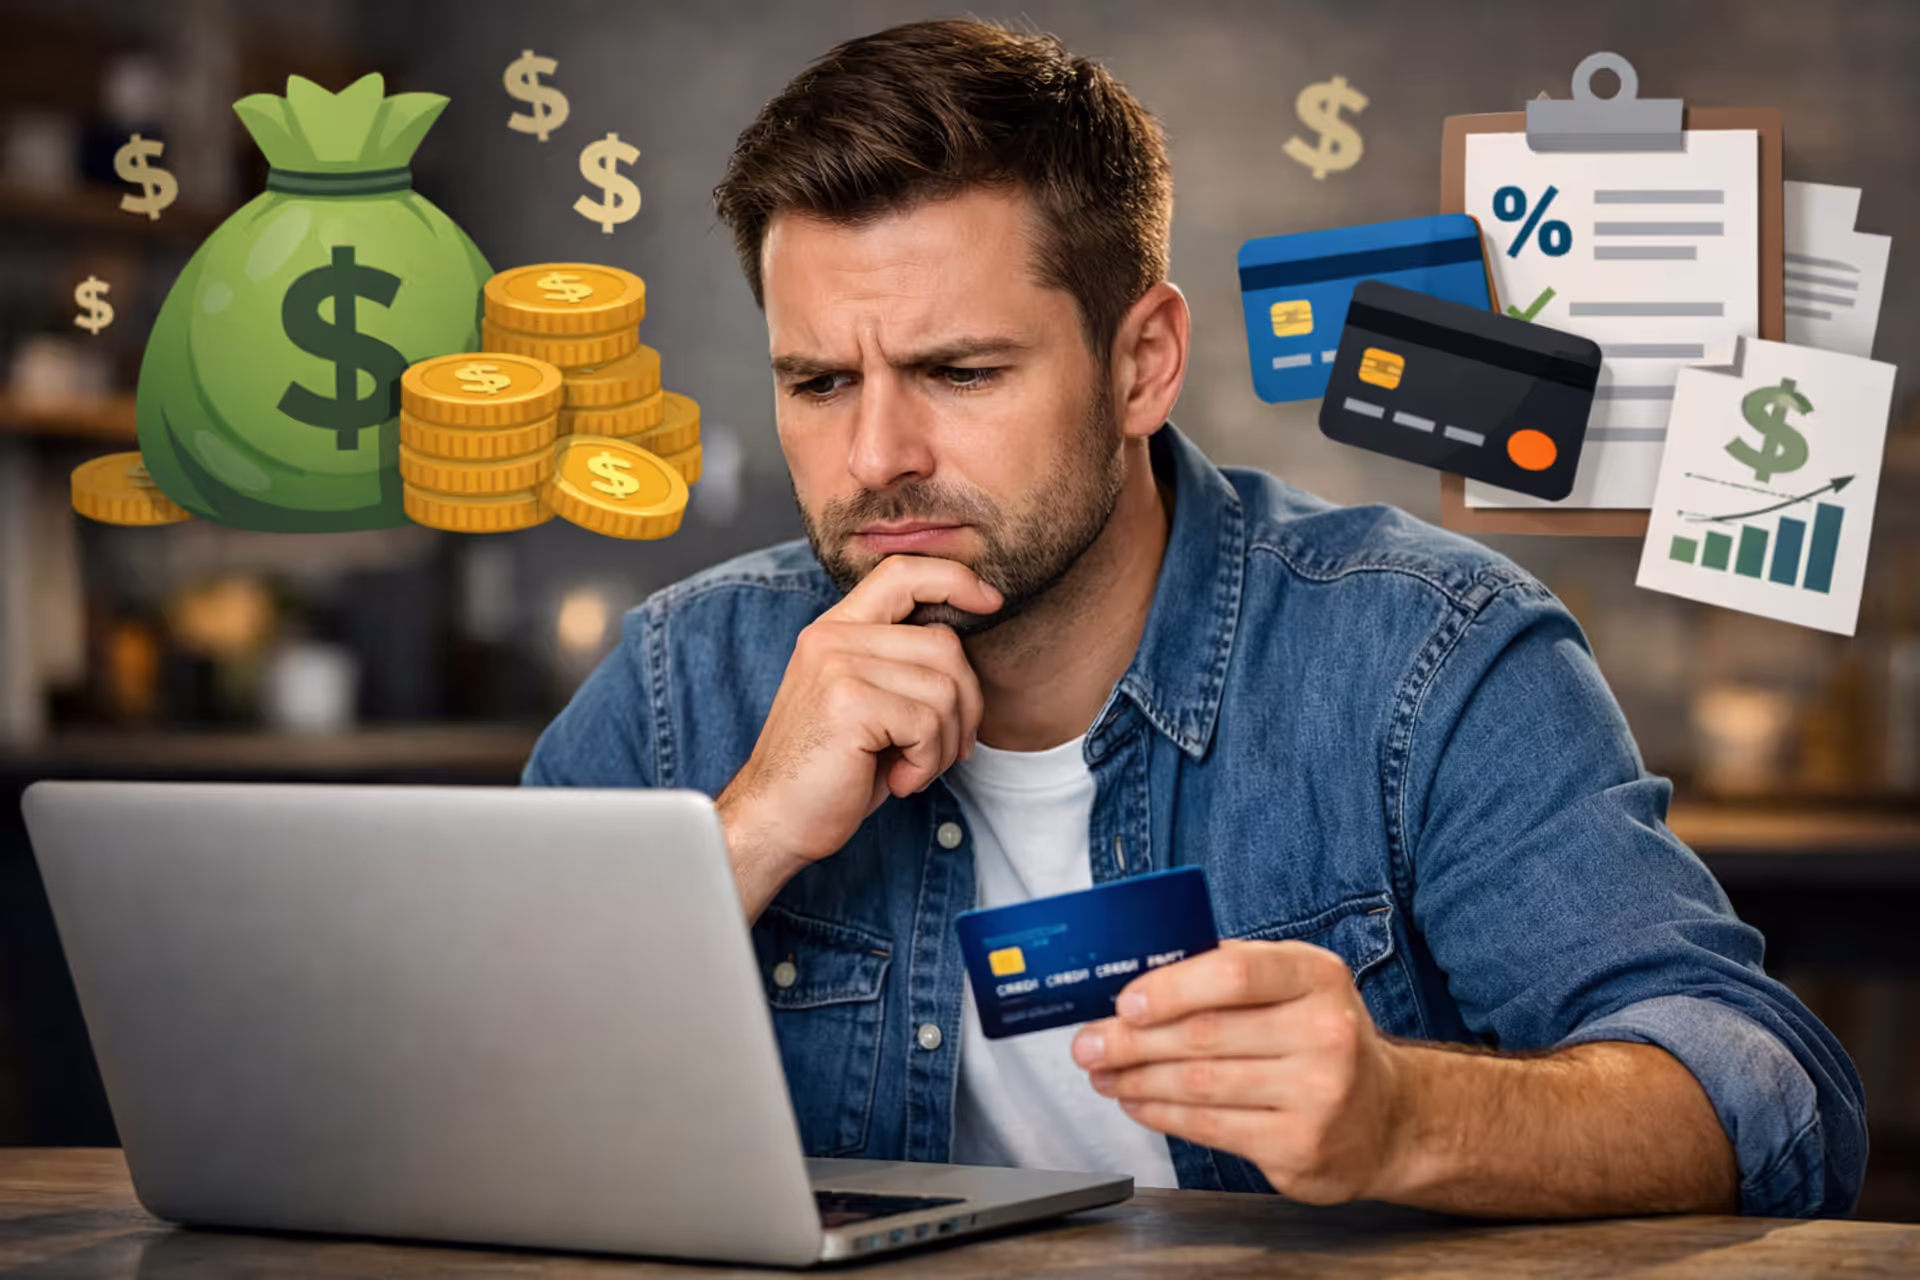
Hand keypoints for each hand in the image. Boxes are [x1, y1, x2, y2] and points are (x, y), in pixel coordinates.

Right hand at [717, 553, 1000, 884]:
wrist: (775, 820)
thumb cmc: (830, 771)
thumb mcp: (868, 704)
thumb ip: (903, 665)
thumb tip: (969, 653)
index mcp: (837, 630)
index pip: (903, 572)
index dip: (955, 579)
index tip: (990, 602)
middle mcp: (833, 637)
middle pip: (944, 644)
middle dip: (965, 705)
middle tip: (942, 750)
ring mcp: (838, 665)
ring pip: (944, 688)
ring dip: (945, 743)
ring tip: (911, 768)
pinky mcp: (848, 701)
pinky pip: (929, 723)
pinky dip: (926, 762)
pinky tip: (897, 780)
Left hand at [1071, 939, 1408, 1204]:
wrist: (1388, 1119)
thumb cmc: (1322, 1038)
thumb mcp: (1295, 986)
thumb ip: (1229, 970)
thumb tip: (1141, 970)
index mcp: (1318, 976)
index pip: (1236, 973)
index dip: (1172, 987)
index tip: (1125, 1002)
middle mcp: (1326, 1033)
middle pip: (1206, 1034)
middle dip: (1131, 1041)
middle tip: (1088, 1044)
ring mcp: (1318, 1095)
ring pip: (1200, 1085)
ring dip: (1137, 1080)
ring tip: (1103, 1073)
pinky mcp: (1300, 1146)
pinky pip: (1211, 1127)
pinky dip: (1162, 1114)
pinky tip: (1137, 1102)